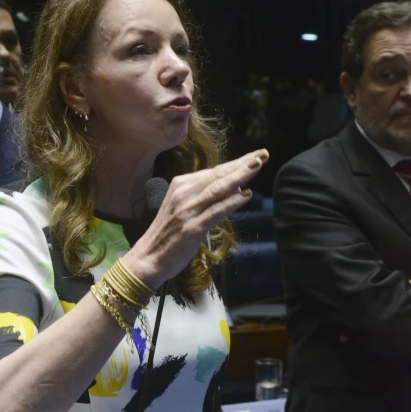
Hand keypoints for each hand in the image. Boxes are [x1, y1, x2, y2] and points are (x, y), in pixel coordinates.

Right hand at [126, 149, 268, 288]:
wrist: (148, 258)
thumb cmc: (168, 235)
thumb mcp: (183, 208)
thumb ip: (204, 197)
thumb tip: (234, 187)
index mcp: (180, 185)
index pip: (214, 171)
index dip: (236, 163)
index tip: (256, 155)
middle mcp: (183, 193)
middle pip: (218, 175)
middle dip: (243, 164)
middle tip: (264, 154)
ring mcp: (187, 210)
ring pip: (218, 189)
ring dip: (240, 176)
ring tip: (258, 165)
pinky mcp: (192, 227)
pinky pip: (215, 211)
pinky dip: (231, 201)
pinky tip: (246, 194)